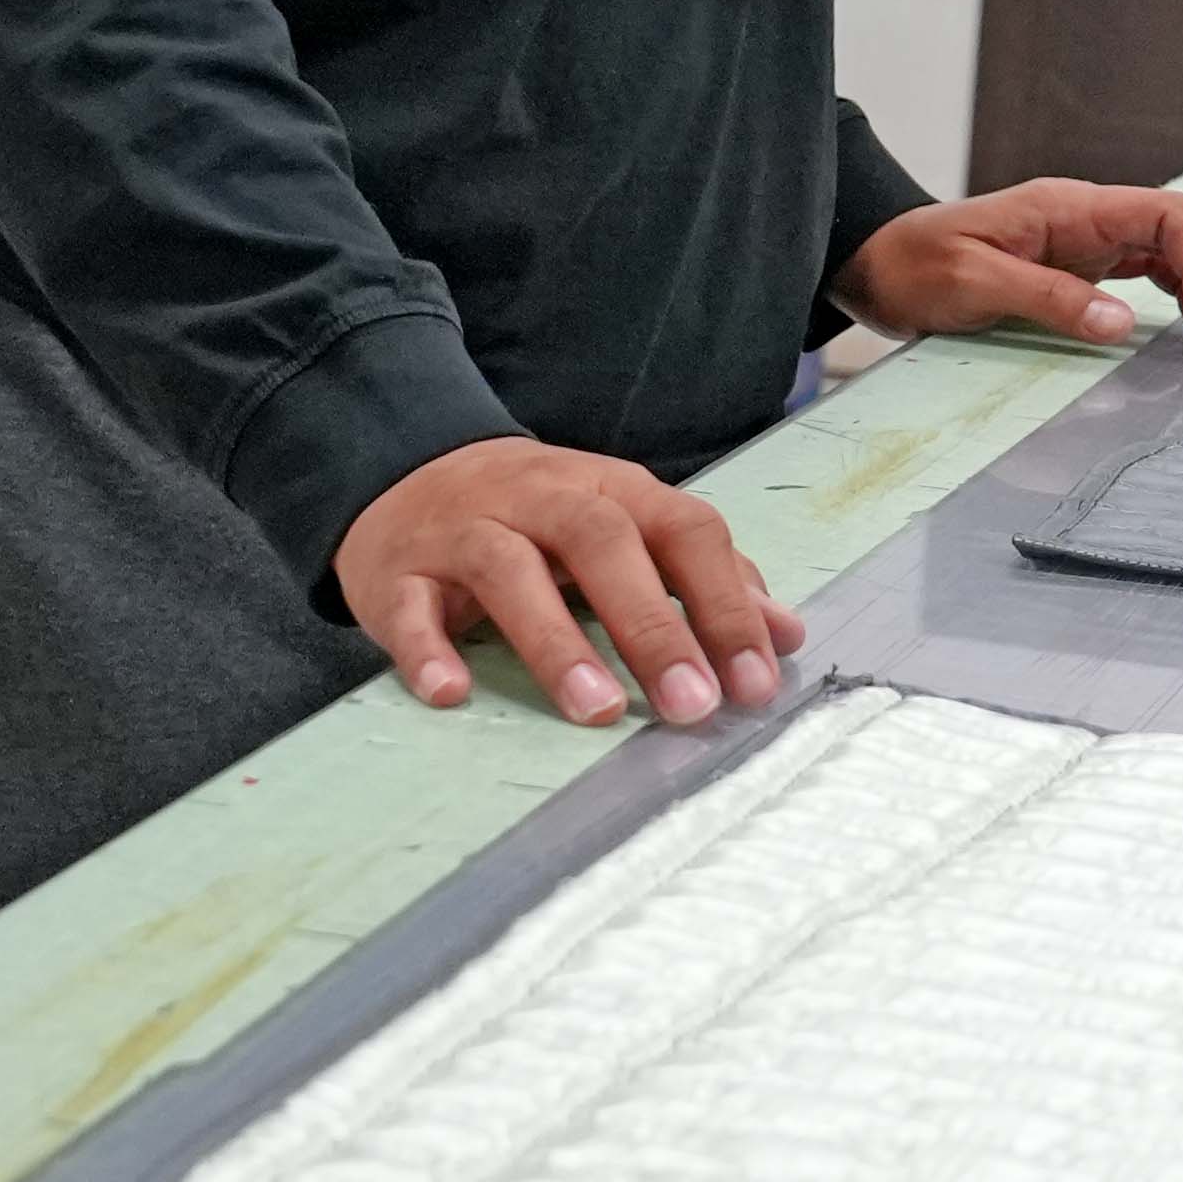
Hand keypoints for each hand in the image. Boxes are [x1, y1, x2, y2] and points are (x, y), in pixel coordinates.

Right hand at [332, 437, 796, 730]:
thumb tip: (787, 635)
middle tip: (691, 705)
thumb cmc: (539, 517)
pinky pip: (409, 608)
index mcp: (611, 488)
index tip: (755, 683)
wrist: (406, 470)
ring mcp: (464, 530)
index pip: (682, 530)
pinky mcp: (395, 571)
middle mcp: (540, 497)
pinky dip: (426, 650)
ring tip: (597, 711)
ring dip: (555, 642)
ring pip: (509, 570)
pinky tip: (451, 694)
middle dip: (651, 624)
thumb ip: (704, 578)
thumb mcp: (626, 527)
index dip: (724, 603)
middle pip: (601, 541)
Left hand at [839, 181, 1182, 360]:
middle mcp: (1090, 215)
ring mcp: (1090, 238)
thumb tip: (1123, 324)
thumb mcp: (973, 284)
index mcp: (1070, 207)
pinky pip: (1153, 267)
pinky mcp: (1083, 264)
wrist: (878, 263)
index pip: (1169, 214)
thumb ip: (1049, 298)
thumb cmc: (915, 267)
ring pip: (1178, 245)